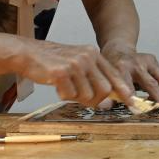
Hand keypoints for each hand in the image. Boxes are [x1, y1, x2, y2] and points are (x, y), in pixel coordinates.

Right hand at [17, 39, 131, 107]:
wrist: (28, 53)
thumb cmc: (53, 62)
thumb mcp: (78, 64)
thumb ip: (94, 79)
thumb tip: (108, 104)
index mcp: (93, 54)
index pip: (114, 75)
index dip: (123, 90)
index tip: (131, 102)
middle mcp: (87, 57)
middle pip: (104, 89)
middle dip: (96, 100)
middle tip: (83, 99)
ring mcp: (75, 64)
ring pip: (88, 95)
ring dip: (77, 97)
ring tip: (66, 88)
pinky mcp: (61, 72)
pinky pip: (70, 95)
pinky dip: (64, 96)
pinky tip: (57, 86)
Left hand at [100, 39, 158, 110]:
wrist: (117, 50)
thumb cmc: (111, 68)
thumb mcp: (107, 80)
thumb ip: (111, 95)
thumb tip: (110, 108)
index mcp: (120, 69)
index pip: (129, 89)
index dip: (133, 100)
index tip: (138, 111)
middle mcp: (135, 64)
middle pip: (150, 84)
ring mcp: (145, 61)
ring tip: (157, 103)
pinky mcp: (153, 60)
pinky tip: (153, 91)